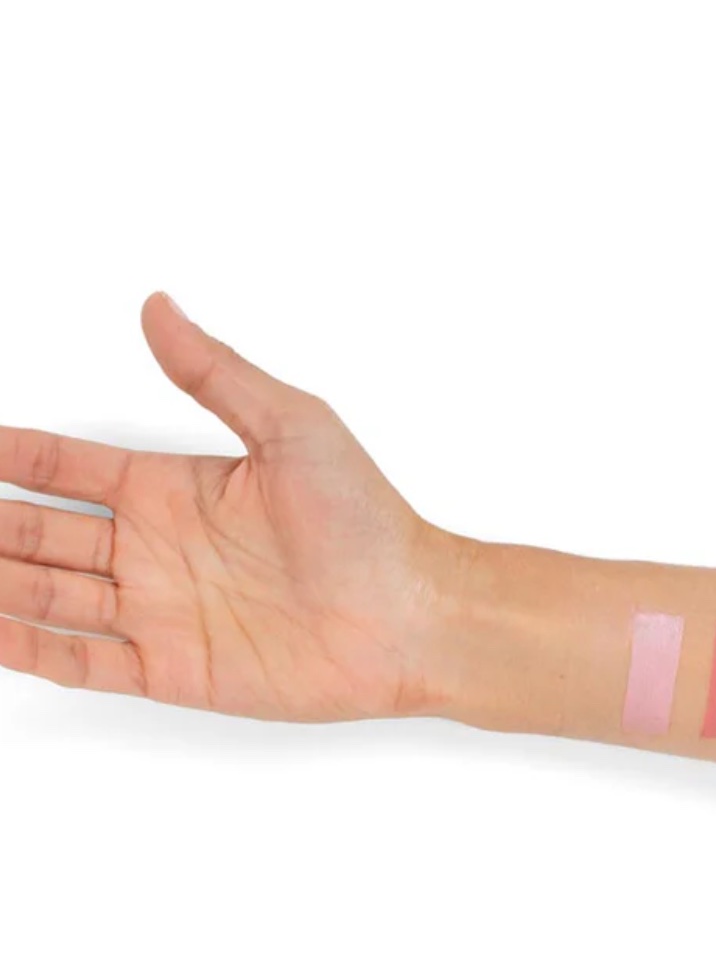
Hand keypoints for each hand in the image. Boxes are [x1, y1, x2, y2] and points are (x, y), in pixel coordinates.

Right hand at [0, 292, 460, 720]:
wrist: (412, 615)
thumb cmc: (367, 522)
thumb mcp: (293, 427)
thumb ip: (216, 375)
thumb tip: (158, 307)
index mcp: (175, 489)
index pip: (67, 470)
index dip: (10, 458)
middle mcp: (158, 550)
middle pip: (40, 535)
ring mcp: (163, 611)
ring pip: (49, 595)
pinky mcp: (176, 669)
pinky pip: (86, 660)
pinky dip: (31, 649)